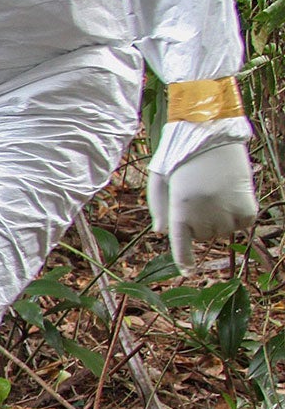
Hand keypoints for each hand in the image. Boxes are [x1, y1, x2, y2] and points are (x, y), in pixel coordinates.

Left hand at [148, 138, 257, 268]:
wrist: (214, 134)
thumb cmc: (183, 156)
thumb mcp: (160, 179)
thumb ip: (159, 207)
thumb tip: (162, 233)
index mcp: (180, 209)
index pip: (181, 245)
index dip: (185, 260)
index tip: (189, 273)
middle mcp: (204, 215)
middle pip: (202, 236)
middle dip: (200, 221)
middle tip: (200, 195)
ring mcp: (228, 213)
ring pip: (223, 231)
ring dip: (219, 218)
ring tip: (215, 191)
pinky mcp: (248, 209)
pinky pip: (243, 224)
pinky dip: (239, 214)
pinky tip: (232, 194)